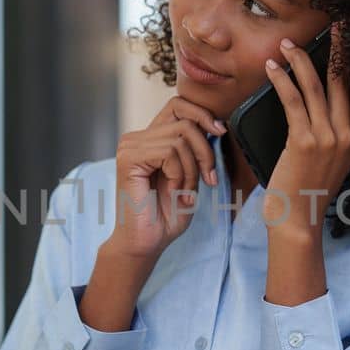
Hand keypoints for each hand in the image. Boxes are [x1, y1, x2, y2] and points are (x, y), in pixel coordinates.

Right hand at [103, 94, 227, 259]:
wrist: (146, 243)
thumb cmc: (167, 215)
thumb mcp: (191, 175)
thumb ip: (197, 149)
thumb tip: (215, 125)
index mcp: (149, 138)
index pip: (179, 105)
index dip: (203, 114)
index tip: (220, 133)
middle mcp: (136, 138)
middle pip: (185, 119)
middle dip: (205, 150)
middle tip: (207, 179)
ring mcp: (130, 146)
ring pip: (181, 137)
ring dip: (193, 169)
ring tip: (184, 191)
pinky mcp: (129, 158)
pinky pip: (170, 151)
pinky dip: (181, 173)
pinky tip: (174, 191)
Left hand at [261, 22, 349, 235]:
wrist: (298, 219)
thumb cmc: (308, 190)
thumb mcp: (333, 163)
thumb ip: (336, 137)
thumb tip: (323, 108)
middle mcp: (348, 135)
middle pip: (345, 81)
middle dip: (339, 50)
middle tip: (335, 26)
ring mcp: (328, 138)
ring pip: (316, 86)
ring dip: (301, 60)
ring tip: (287, 44)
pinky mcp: (305, 141)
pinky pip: (293, 100)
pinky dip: (282, 80)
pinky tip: (274, 68)